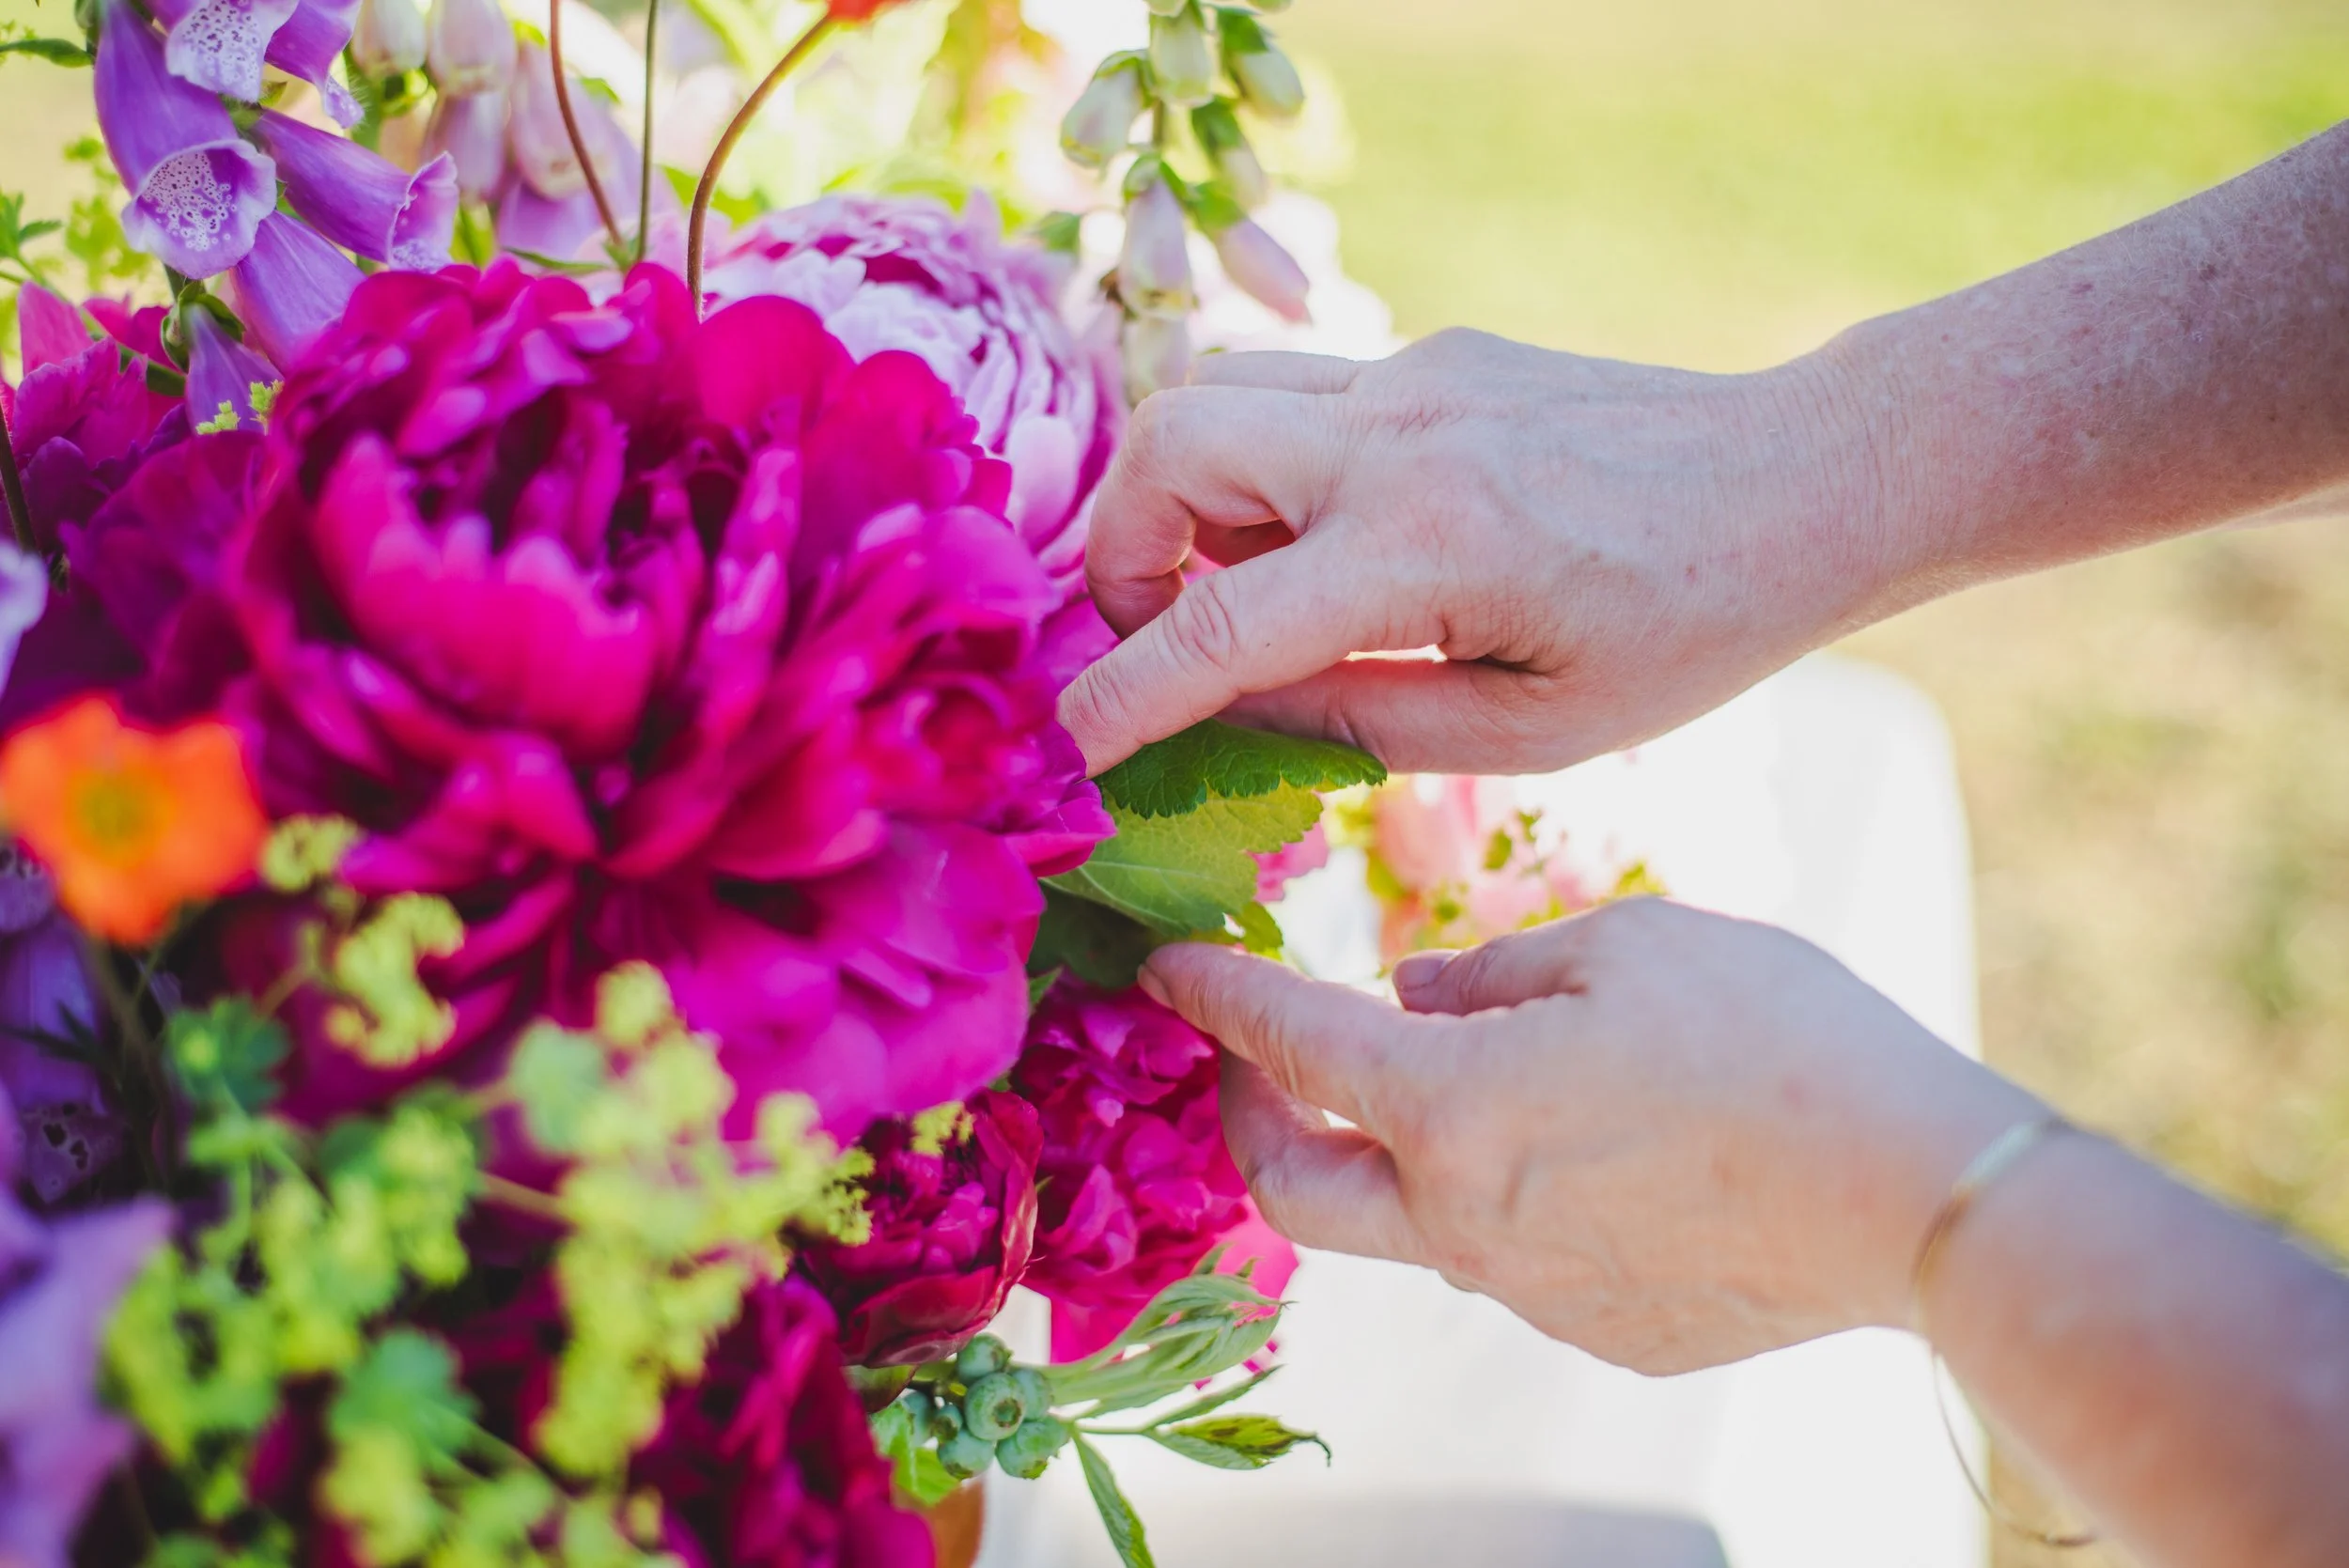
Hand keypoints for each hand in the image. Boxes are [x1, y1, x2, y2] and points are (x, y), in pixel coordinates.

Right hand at [1058, 331, 1900, 774]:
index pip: (1219, 620)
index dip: (1121, 691)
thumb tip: (1227, 709)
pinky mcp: (1435, 355)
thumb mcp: (1528, 730)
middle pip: (1169, 444)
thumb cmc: (1686, 632)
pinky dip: (1267, 471)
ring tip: (1248, 592)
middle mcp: (1402, 435)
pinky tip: (1339, 545)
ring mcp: (1416, 375)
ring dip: (1184, 498)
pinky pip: (1295, 397)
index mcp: (1431, 547)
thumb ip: (1357, 719)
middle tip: (1163, 633)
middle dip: (1121, 549)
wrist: (1801, 480)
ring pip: (1215, 394)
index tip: (1064, 742)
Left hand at [1144, 899, 2040, 1372]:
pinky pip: (1506, 1254)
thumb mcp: (1625, 946)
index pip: (1288, 1046)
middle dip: (1247, 1112)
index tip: (1167, 967)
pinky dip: (1494, 1190)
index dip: (1214, 998)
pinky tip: (1567, 1140)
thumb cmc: (1775, 1041)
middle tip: (1259, 1049)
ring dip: (1389, 1149)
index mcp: (1455, 1109)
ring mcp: (1527, 1289)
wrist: (1916, 1195)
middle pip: (1290, 1186)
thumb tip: (1412, 989)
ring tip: (1450, 1069)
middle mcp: (1463, 1220)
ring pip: (1405, 1220)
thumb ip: (1491, 968)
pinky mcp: (1596, 1328)